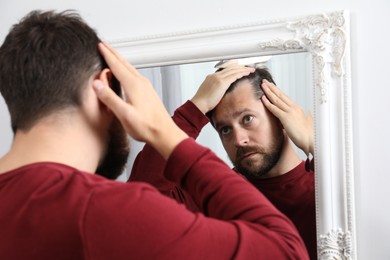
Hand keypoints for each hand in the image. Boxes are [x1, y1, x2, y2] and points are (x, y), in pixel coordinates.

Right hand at [93, 42, 186, 158]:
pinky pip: (135, 74)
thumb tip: (97, 84)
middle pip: (124, 63)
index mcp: (134, 85)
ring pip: (130, 68)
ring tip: (113, 56)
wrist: (164, 133)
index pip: (117, 65)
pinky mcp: (148, 92)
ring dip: (120, 60)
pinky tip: (126, 73)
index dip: (107, 55)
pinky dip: (127, 69)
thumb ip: (110, 98)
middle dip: (113, 53)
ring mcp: (146, 87)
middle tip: (104, 45)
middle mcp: (141, 83)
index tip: (100, 45)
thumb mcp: (124, 114)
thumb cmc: (146, 126)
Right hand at [191, 65, 254, 113]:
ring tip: (250, 69)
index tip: (239, 70)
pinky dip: (242, 73)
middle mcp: (214, 75)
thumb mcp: (209, 93)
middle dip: (240, 67)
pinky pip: (235, 75)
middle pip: (230, 68)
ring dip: (243, 69)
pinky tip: (247, 73)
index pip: (225, 70)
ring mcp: (218, 78)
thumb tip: (221, 92)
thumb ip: (215, 89)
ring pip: (234, 70)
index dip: (234, 69)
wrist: (199, 104)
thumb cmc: (203, 102)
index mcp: (211, 77)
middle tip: (247, 67)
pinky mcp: (222, 82)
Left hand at [261, 79, 313, 155]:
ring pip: (276, 99)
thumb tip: (285, 121)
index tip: (271, 86)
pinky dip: (268, 103)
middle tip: (265, 81)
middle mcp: (294, 108)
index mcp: (297, 109)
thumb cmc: (306, 135)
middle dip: (272, 87)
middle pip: (280, 95)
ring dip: (268, 91)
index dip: (277, 91)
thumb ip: (291, 120)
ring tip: (263, 85)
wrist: (311, 140)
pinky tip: (263, 98)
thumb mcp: (298, 125)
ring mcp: (290, 112)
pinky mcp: (286, 118)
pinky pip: (275, 109)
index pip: (284, 97)